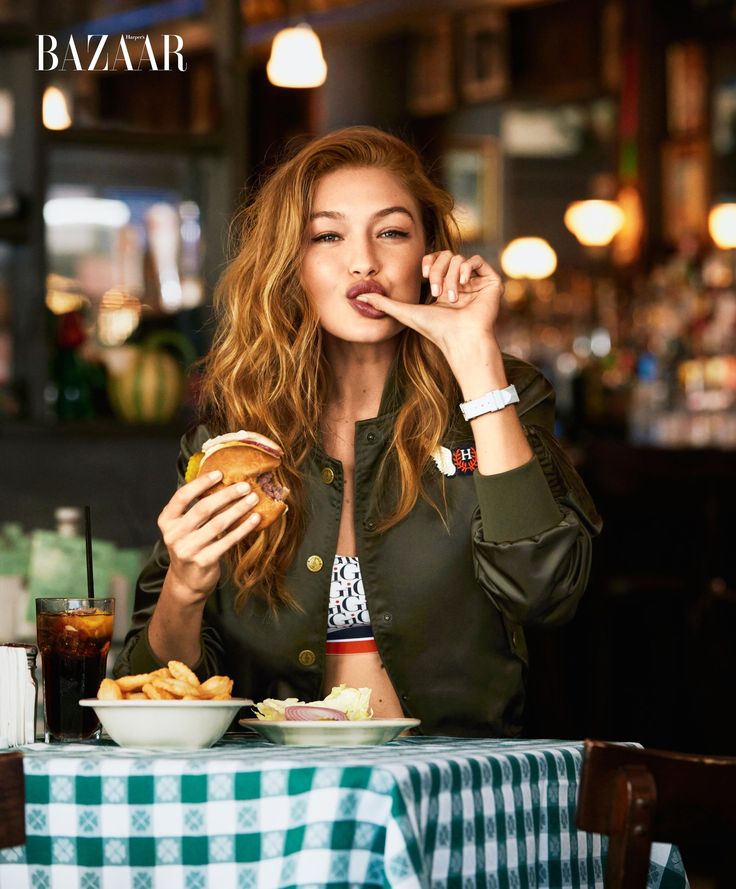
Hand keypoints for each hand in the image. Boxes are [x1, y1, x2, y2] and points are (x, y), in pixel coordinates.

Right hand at [157, 470, 261, 601]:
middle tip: (245, 486)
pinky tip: (255, 519)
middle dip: (226, 495)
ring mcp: (188, 549)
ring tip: (253, 499)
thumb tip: (223, 481)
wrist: (187, 581)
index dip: (201, 483)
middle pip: (203, 509)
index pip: (182, 497)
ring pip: (218, 524)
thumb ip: (195, 508)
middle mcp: (173, 535)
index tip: (219, 473)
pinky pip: (227, 541)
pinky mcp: (203, 561)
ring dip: (238, 509)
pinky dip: (243, 528)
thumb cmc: (190, 545)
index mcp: (166, 521)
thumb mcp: (185, 526)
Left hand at [355, 251, 503, 356]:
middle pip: (445, 256)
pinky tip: (464, 284)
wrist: (460, 340)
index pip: (434, 260)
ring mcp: (476, 282)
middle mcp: (460, 283)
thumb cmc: (435, 330)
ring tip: (451, 298)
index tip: (423, 276)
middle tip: (436, 291)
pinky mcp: (490, 282)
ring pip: (459, 258)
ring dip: (451, 276)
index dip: (428, 263)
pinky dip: (467, 268)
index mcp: (442, 287)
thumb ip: (384, 303)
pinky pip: (476, 260)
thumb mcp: (405, 313)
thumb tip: (358, 296)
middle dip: (438, 271)